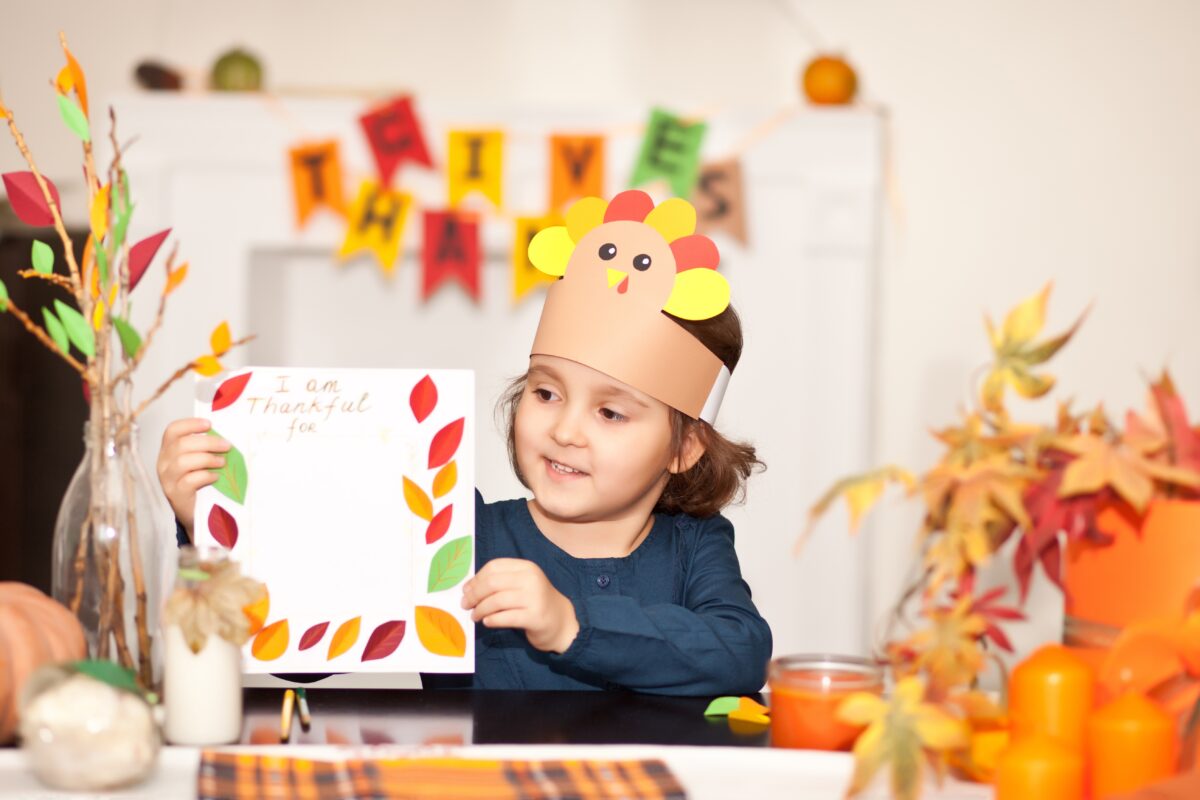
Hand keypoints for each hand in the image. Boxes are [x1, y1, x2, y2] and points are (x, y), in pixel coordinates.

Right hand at [156, 418, 229, 538]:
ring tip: (222, 462)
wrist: (194, 511)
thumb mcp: (199, 461)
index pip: (172, 431)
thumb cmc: (199, 482)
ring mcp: (167, 480)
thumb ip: (205, 448)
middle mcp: (163, 463)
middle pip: (181, 445)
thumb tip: (224, 435)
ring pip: (183, 462)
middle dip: (208, 442)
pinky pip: (189, 481)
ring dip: (207, 459)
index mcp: (168, 450)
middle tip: (227, 445)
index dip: (190, 424)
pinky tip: (216, 477)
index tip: (209, 424)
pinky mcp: (175, 495)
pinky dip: (205, 476)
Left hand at [461, 558, 579, 652]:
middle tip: (466, 605)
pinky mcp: (535, 617)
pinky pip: (506, 617)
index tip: (466, 590)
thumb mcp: (521, 585)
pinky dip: (492, 620)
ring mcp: (534, 598)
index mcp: (526, 567)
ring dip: (480, 609)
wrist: (561, 622)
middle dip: (474, 594)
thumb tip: (468, 588)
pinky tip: (487, 622)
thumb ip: (499, 582)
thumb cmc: (535, 602)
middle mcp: (531, 579)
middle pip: (492, 583)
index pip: (494, 566)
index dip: (476, 578)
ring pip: (497, 600)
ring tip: (475, 617)